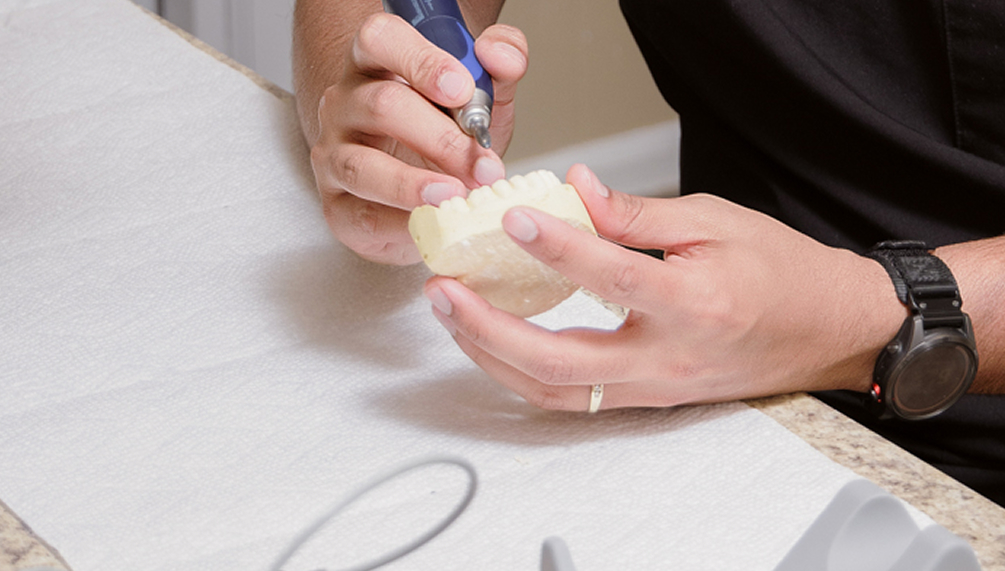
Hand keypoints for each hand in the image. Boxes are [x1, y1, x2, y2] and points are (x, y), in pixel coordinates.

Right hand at [306, 13, 526, 263]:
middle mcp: (345, 105)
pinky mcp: (337, 207)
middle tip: (481, 164)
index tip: (461, 88)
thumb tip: (500, 55)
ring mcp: (333, 155)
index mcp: (376, 65)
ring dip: (413, 184)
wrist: (425, 197)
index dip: (420, 61)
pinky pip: (364, 215)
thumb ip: (500, 68)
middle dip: (440, 137)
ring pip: (362, 165)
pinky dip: (403, 223)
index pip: (380, 39)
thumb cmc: (443, 140)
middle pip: (381, 105)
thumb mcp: (481, 100)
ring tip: (452, 195)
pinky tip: (432, 222)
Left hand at [423, 165, 908, 410]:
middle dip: (489, 330)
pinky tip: (496, 343)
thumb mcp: (715, 221)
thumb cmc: (781, 272)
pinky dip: (525, 374)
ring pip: (556, 393)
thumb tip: (575, 189)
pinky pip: (573, 399)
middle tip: (446, 292)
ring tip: (455, 315)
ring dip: (494, 358)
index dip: (556, 245)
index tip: (512, 218)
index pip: (610, 276)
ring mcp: (655, 388)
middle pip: (560, 363)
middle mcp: (668, 357)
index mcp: (693, 302)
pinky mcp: (648, 399)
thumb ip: (637, 213)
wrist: (827, 330)